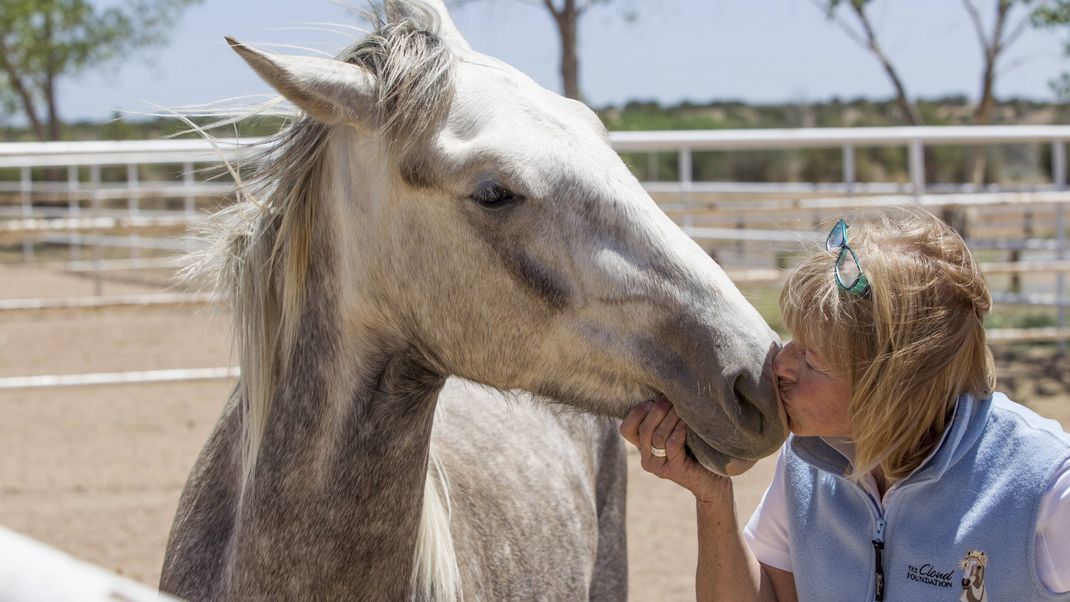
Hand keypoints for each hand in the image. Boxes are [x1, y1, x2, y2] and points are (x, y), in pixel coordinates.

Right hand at [619, 398, 733, 504]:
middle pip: (644, 429)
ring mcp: (658, 466)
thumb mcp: (675, 431)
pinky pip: (672, 444)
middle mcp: (646, 458)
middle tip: (672, 398)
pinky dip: (680, 430)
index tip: (652, 401)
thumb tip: (663, 391)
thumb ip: (664, 418)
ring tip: (683, 408)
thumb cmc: (696, 449)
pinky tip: (688, 423)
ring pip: (658, 436)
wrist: (714, 480)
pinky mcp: (673, 470)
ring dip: (671, 418)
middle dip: (658, 410)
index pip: (626, 428)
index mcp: (643, 447)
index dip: (636, 412)